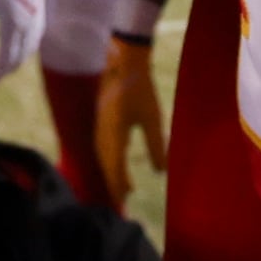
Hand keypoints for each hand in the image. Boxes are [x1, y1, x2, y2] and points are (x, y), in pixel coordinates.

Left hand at [0, 0, 44, 86]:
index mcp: (13, 23)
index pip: (6, 59)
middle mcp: (30, 23)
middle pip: (19, 58)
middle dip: (4, 72)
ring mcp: (38, 17)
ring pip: (29, 49)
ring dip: (16, 62)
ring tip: (1, 72)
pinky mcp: (39, 11)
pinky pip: (34, 38)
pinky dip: (25, 49)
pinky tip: (16, 53)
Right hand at [91, 32, 164, 202]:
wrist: (123, 61)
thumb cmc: (140, 89)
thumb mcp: (152, 119)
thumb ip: (155, 145)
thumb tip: (160, 171)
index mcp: (112, 134)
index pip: (114, 167)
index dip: (119, 184)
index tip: (127, 198)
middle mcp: (102, 132)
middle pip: (106, 163)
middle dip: (114, 180)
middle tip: (123, 198)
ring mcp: (100, 124)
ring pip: (104, 153)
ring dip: (112, 169)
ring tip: (122, 182)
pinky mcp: (103, 116)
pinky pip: (104, 143)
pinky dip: (111, 155)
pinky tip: (119, 155)